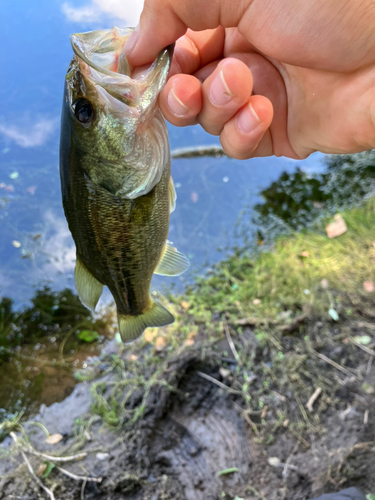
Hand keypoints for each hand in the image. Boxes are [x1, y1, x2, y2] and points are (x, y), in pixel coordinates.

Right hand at [125, 0, 374, 158]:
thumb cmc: (323, 1)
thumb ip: (171, 6)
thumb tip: (132, 46)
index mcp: (230, 18)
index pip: (174, 48)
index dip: (154, 61)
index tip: (139, 69)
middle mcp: (242, 57)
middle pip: (182, 91)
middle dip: (177, 93)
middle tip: (186, 85)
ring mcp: (260, 97)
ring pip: (207, 120)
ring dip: (215, 105)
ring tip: (243, 83)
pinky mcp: (279, 133)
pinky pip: (239, 145)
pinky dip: (242, 132)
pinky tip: (262, 111)